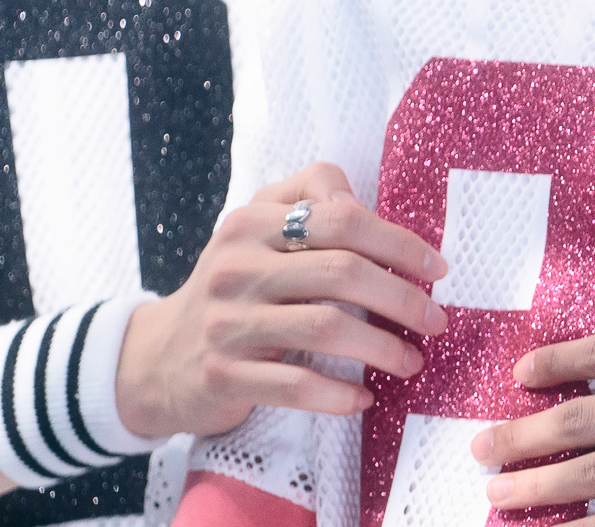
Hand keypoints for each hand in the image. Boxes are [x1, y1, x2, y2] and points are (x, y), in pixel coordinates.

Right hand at [113, 164, 449, 438]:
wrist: (158, 358)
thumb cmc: (233, 286)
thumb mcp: (257, 228)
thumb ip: (308, 197)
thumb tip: (362, 203)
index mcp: (251, 222)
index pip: (339, 218)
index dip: (397, 242)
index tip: (436, 268)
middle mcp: (236, 267)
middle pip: (340, 272)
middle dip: (401, 298)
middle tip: (436, 320)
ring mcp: (227, 322)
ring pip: (325, 328)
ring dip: (382, 347)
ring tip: (412, 361)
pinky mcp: (223, 374)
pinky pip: (296, 385)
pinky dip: (339, 394)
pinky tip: (364, 398)